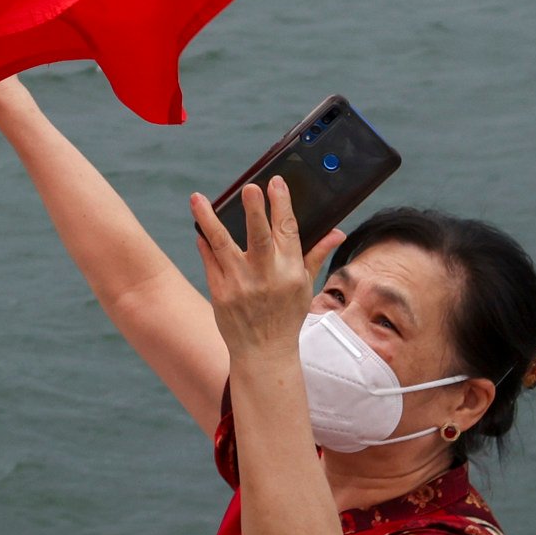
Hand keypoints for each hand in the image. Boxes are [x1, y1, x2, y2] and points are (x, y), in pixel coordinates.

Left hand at [188, 177, 339, 363]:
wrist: (264, 352)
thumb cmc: (286, 315)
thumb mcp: (306, 286)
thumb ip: (316, 254)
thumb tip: (337, 232)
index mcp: (290, 271)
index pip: (288, 231)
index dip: (282, 204)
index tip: (275, 182)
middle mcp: (266, 275)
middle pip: (258, 237)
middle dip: (255, 211)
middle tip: (249, 187)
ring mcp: (240, 284)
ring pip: (223, 244)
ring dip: (209, 220)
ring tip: (197, 198)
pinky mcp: (220, 292)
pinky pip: (209, 261)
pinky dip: (204, 243)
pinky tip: (199, 228)